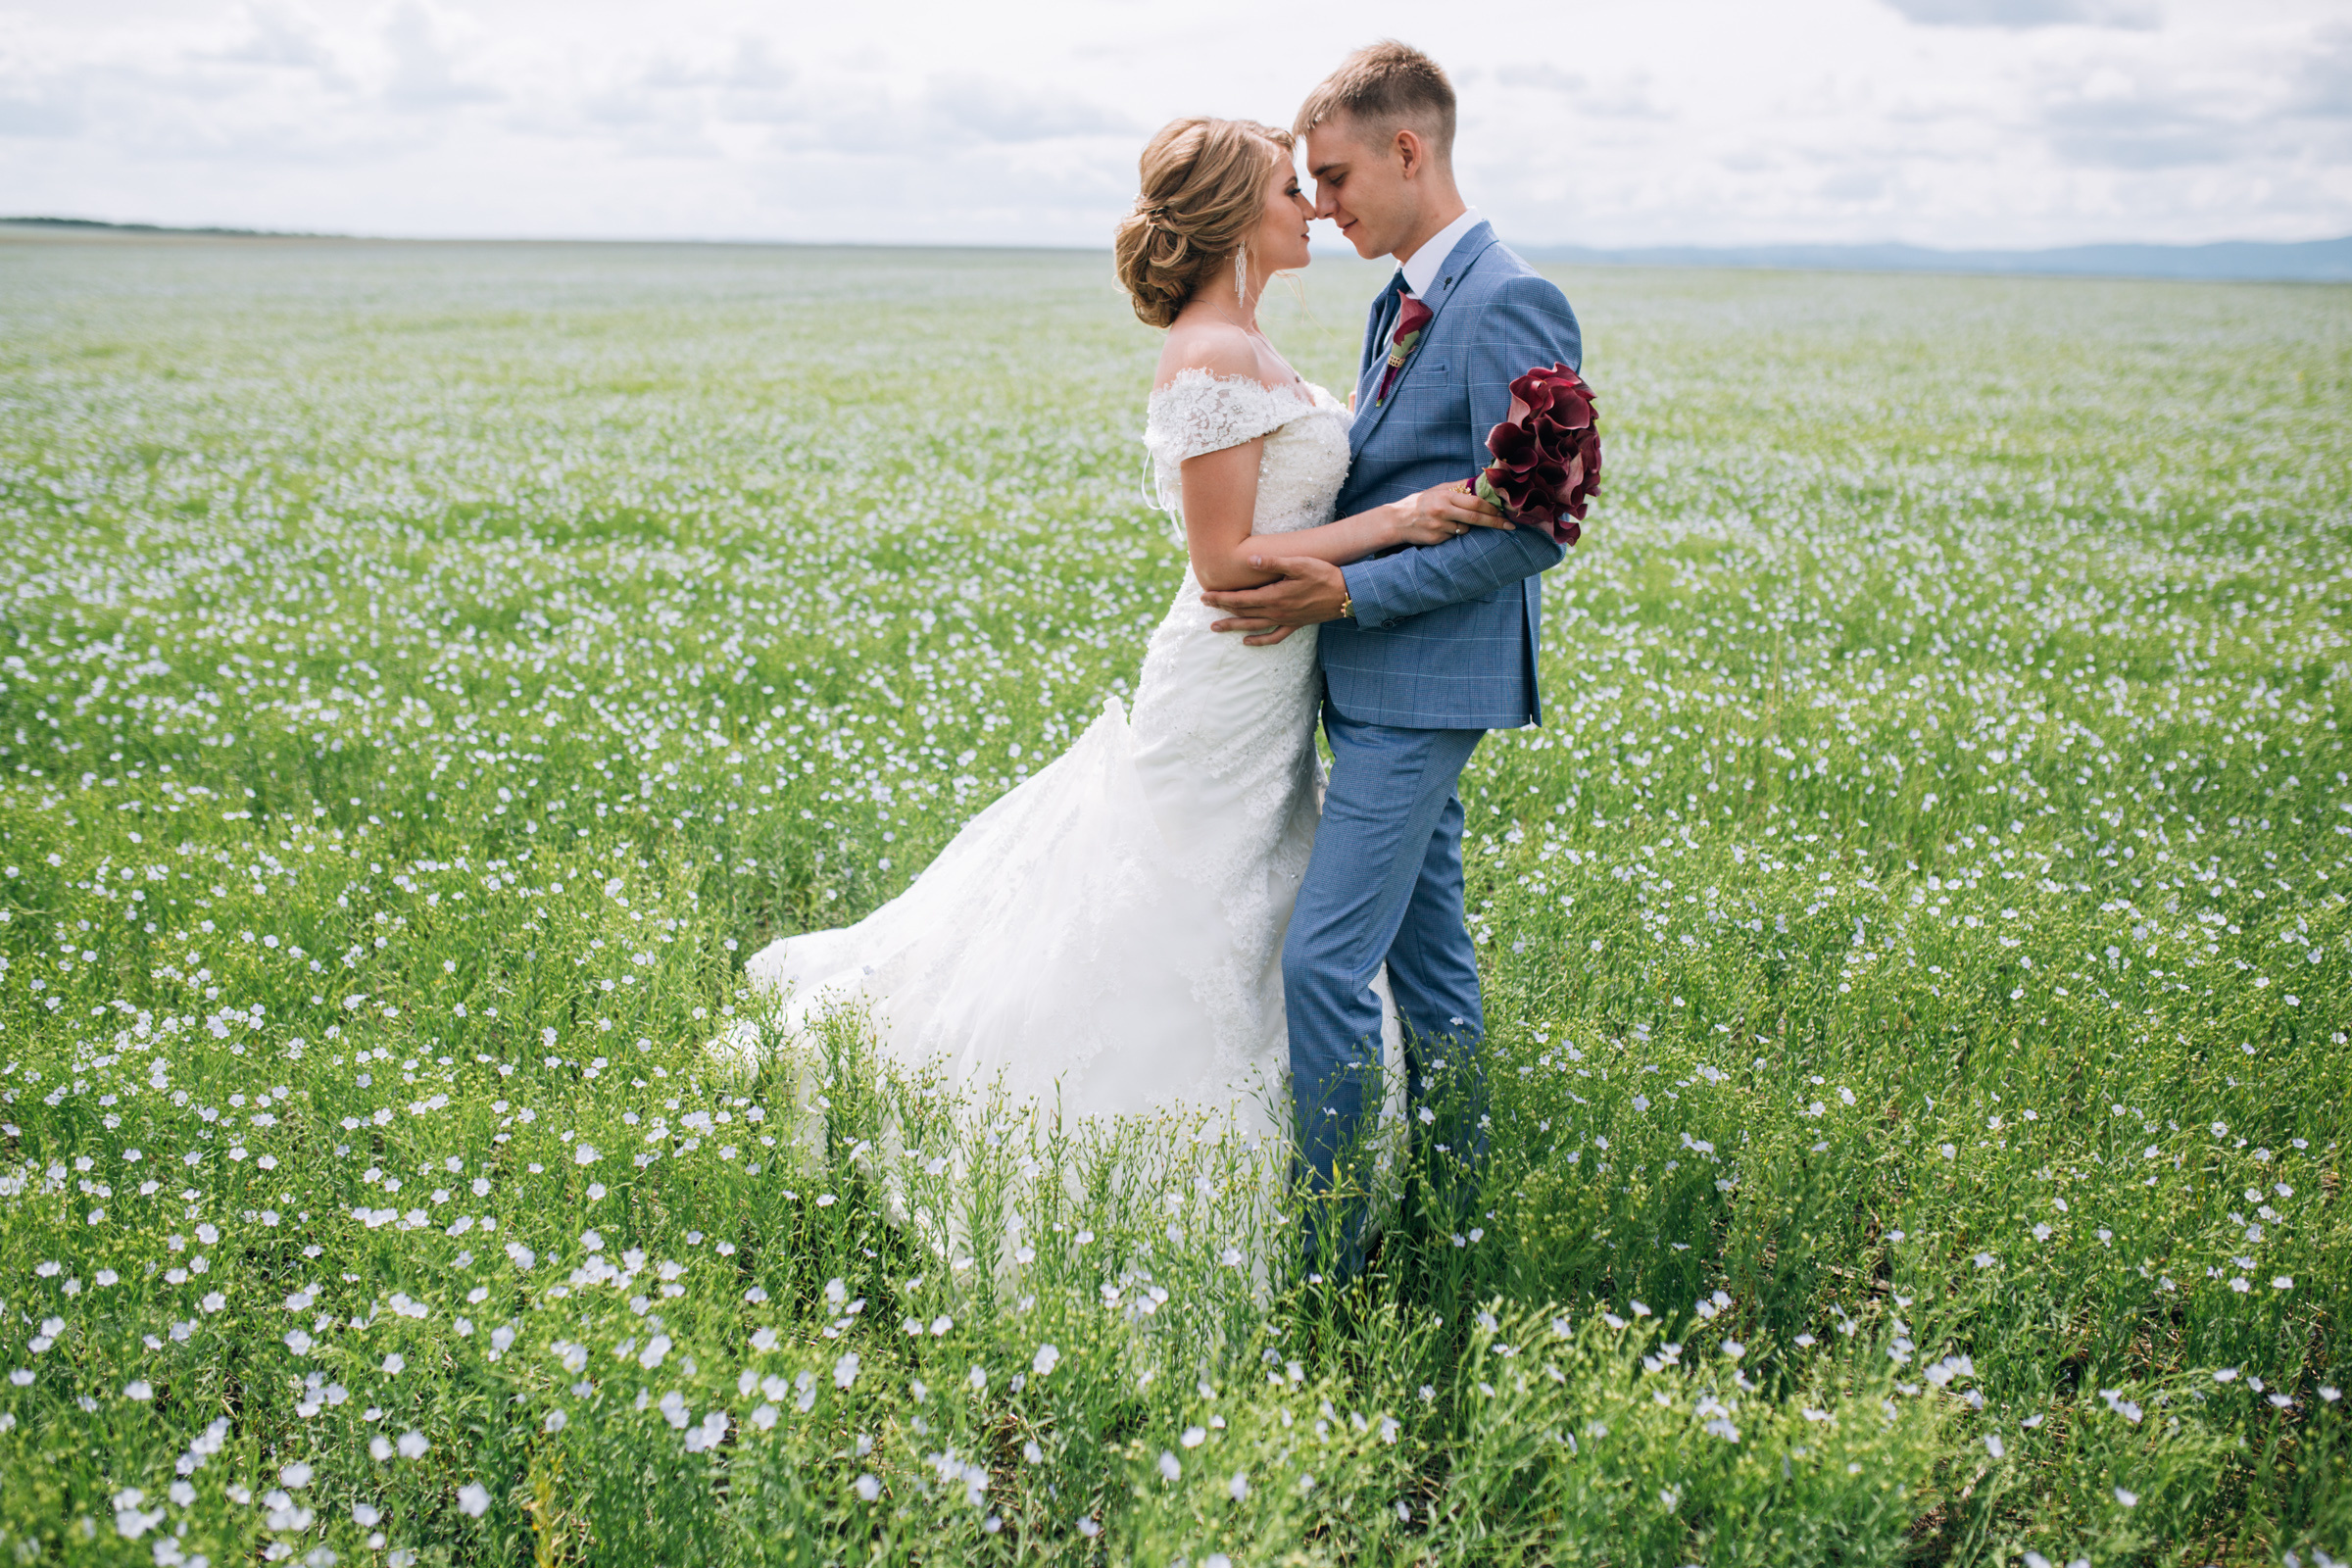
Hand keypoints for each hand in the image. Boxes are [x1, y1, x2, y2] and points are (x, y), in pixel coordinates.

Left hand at [1200, 556, 1348, 645]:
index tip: (1205, 596)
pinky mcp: (1294, 625)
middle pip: (1243, 612)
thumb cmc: (1323, 575)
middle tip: (1204, 606)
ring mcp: (1285, 620)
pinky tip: (1246, 642)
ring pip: (1252, 626)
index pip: (1240, 598)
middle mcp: (1276, 611)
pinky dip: (1258, 641)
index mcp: (1274, 596)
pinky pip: (1273, 637)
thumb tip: (1249, 560)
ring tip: (1215, 627)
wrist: (1345, 595)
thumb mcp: (1298, 564)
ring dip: (1233, 626)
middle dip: (1222, 609)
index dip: (1221, 597)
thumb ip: (1273, 562)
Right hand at [1388, 480, 1512, 546]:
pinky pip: (1454, 537)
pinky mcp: (1437, 539)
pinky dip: (1455, 533)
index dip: (1493, 508)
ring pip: (1466, 529)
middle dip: (1496, 522)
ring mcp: (1440, 527)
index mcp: (1446, 496)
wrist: (1398, 520)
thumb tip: (1481, 481)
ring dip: (1467, 526)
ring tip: (1454, 521)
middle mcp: (1443, 511)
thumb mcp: (1439, 489)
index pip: (1476, 502)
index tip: (1505, 511)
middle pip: (1476, 518)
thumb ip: (1460, 487)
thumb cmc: (1421, 502)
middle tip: (1510, 525)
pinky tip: (1443, 528)